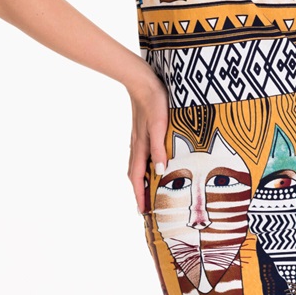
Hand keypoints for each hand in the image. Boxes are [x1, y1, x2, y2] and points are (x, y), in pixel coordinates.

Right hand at [126, 68, 168, 212]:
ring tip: (149, 192)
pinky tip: (153, 165)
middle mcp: (137, 145)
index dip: (139, 196)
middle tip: (146, 208)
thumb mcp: (159, 125)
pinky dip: (145, 166)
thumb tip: (160, 171)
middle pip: (135, 175)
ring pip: (138, 165)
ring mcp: (138, 138)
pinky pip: (141, 155)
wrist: (142, 81)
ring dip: (141, 180)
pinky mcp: (142, 131)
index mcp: (140, 146)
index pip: (137, 178)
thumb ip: (159, 148)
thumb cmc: (153, 101)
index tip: (142, 213)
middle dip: (139, 192)